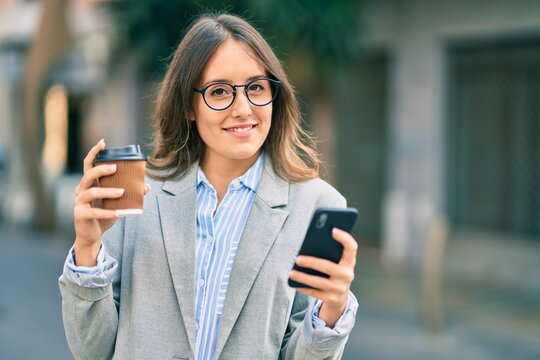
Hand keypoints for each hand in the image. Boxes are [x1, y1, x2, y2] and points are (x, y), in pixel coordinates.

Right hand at [73, 139, 150, 265]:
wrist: (93, 235)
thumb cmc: (104, 215)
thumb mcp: (117, 203)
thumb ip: (130, 194)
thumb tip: (146, 186)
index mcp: (89, 184)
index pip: (88, 164)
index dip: (94, 153)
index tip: (103, 142)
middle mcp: (81, 190)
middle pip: (88, 175)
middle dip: (101, 169)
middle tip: (115, 168)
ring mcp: (79, 202)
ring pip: (91, 192)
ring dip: (107, 191)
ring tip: (122, 192)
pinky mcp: (80, 215)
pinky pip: (94, 212)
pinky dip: (107, 213)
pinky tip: (118, 213)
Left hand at [288, 227, 357, 327]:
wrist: (339, 296)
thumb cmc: (333, 271)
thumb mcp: (335, 261)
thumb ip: (327, 251)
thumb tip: (307, 245)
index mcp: (349, 261)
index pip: (351, 247)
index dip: (345, 238)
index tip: (333, 230)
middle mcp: (348, 275)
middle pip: (329, 267)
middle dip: (312, 262)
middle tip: (297, 259)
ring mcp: (340, 288)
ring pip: (319, 282)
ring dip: (303, 277)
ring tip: (291, 272)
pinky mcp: (332, 299)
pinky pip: (315, 293)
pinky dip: (303, 287)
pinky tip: (294, 283)